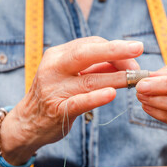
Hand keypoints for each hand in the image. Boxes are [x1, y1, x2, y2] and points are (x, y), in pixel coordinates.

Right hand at [0, 37, 142, 163]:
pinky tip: (112, 94)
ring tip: (135, 78)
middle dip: (115, 50)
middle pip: (86, 54)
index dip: (115, 48)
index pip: (91, 45)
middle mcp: (53, 68)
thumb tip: (127, 61)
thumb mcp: (72, 74)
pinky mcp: (57, 110)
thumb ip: (96, 67)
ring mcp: (54, 89)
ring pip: (89, 80)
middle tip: (139, 48)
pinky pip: (79, 102)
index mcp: (58, 54)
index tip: (135, 54)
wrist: (28, 122)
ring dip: (116, 78)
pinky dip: (96, 98)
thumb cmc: (56, 93)